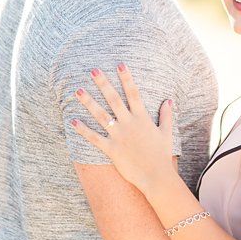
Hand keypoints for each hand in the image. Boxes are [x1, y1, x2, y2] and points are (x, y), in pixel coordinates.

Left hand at [71, 64, 175, 194]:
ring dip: (89, 102)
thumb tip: (168, 100)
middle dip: (103, 84)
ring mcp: (119, 136)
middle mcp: (129, 124)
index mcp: (142, 118)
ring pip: (101, 115)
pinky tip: (72, 121)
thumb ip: (166, 115)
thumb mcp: (166, 132)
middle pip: (114, 99)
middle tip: (93, 70)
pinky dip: (82, 130)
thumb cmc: (162, 154)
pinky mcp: (111, 149)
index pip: (133, 93)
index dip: (126, 78)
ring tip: (78, 90)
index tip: (120, 64)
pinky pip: (94, 138)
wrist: (156, 175)